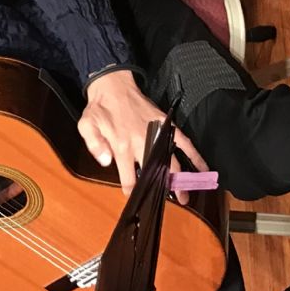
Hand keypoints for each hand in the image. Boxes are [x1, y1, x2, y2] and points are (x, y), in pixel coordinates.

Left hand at [76, 70, 209, 196]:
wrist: (114, 86)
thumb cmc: (100, 108)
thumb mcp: (87, 125)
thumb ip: (95, 145)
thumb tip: (106, 162)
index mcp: (122, 145)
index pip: (129, 177)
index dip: (132, 191)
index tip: (136, 198)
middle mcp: (142, 142)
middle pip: (156, 172)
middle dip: (163, 190)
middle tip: (170, 204)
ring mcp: (157, 133)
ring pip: (172, 161)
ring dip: (180, 180)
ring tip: (185, 196)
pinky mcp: (166, 125)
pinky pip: (184, 142)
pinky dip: (195, 155)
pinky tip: (203, 167)